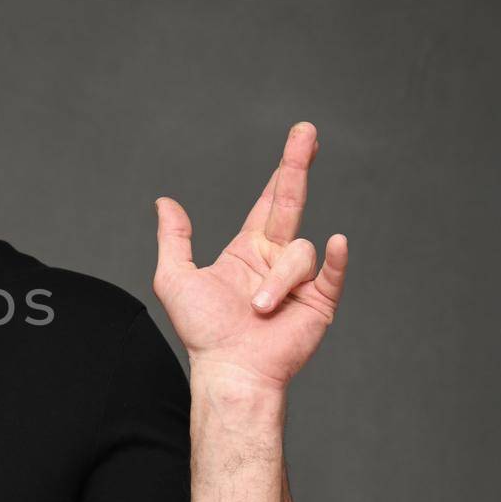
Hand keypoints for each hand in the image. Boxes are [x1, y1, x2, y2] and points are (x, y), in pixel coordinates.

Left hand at [152, 121, 348, 391]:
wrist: (229, 370)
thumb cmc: (203, 332)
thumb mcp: (175, 278)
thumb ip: (174, 238)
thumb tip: (164, 202)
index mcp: (248, 251)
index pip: (269, 202)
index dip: (282, 171)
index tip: (297, 139)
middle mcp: (276, 259)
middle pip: (292, 202)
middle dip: (298, 165)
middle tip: (306, 131)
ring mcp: (300, 280)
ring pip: (298, 253)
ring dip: (277, 280)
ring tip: (259, 309)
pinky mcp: (319, 302)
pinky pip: (331, 272)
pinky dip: (334, 259)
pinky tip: (336, 243)